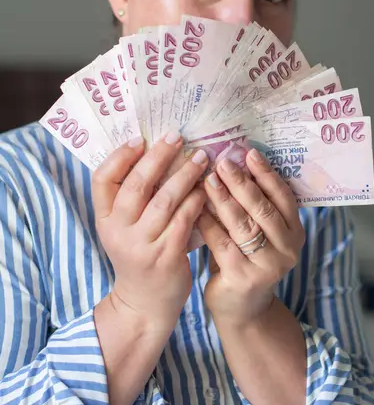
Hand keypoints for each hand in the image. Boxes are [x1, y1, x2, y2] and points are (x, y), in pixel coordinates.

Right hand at [92, 132, 207, 335]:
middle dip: (158, 156)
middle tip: (177, 137)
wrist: (144, 303)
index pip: (101, 180)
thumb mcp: (123, 228)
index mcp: (104, 219)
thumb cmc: (137, 255)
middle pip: (136, 184)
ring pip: (164, 199)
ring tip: (200, 157)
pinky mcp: (166, 256)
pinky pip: (184, 219)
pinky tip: (206, 187)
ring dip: (184, 174)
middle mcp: (118, 230)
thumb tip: (155, 151)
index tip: (140, 139)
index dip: (120, 156)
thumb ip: (131, 198)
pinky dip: (196, 200)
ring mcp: (141, 245)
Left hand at [197, 148, 304, 326]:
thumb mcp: (259, 232)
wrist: (242, 308)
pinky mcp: (243, 278)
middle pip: (262, 209)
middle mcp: (287, 249)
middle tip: (222, 162)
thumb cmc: (247, 258)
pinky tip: (196, 207)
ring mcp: (267, 266)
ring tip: (207, 179)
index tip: (249, 152)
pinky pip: (222, 243)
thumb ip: (253, 204)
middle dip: (241, 183)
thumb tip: (235, 161)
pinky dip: (208, 223)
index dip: (266, 174)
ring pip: (242, 225)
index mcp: (295, 231)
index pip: (284, 196)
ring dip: (223, 199)